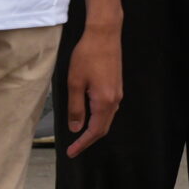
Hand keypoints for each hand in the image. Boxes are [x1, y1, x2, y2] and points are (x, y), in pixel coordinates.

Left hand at [61, 26, 124, 157]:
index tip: (71, 152)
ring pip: (107, 118)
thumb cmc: (86, 57)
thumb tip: (76, 128)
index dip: (83, 143)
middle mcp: (115, 100)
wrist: (104, 36)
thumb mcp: (74, 83)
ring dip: (94, 129)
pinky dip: (99, 118)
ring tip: (79, 136)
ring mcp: (118, 93)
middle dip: (89, 140)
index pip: (95, 130)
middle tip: (74, 148)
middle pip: (104, 127)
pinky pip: (109, 109)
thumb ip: (75, 108)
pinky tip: (89, 117)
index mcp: (104, 101)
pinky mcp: (116, 86)